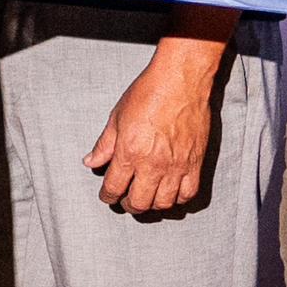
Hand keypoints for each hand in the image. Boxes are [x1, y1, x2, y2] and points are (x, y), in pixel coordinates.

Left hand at [84, 46, 218, 213]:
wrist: (181, 81)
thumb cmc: (148, 93)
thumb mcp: (116, 117)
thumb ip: (104, 145)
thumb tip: (91, 162)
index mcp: (129, 152)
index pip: (114, 187)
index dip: (108, 196)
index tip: (107, 196)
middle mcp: (153, 164)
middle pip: (139, 202)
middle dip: (128, 205)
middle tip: (126, 201)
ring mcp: (176, 165)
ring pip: (164, 203)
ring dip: (152, 205)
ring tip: (147, 198)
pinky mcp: (195, 162)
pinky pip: (188, 193)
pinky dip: (178, 199)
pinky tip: (171, 193)